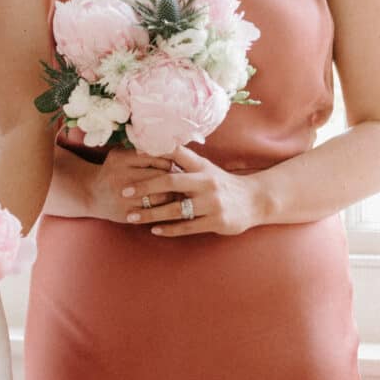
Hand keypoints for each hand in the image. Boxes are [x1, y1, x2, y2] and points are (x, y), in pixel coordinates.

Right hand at [59, 147, 177, 223]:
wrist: (91, 194)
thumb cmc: (113, 170)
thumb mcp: (121, 154)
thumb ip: (141, 150)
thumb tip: (172, 148)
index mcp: (121, 159)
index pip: (155, 157)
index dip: (169, 161)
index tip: (175, 164)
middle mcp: (121, 178)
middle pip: (159, 176)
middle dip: (174, 178)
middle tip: (183, 178)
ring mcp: (124, 198)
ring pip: (160, 196)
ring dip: (173, 194)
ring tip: (179, 191)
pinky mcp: (127, 214)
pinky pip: (154, 212)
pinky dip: (164, 208)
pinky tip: (169, 205)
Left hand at [119, 145, 267, 238]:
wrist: (255, 200)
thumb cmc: (223, 184)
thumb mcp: (206, 168)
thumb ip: (184, 161)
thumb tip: (154, 149)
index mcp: (202, 167)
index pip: (176, 154)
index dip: (155, 152)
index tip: (133, 154)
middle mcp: (206, 182)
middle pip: (171, 181)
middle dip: (145, 186)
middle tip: (124, 191)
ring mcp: (212, 203)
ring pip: (175, 209)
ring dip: (151, 214)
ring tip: (131, 217)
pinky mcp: (216, 222)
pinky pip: (187, 227)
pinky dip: (169, 229)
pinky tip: (154, 230)